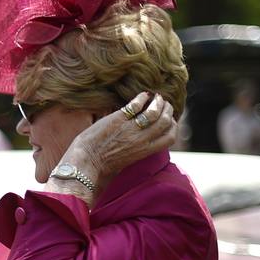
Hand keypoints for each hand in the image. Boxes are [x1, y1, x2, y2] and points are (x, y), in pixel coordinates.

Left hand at [60, 92, 175, 191]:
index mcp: (145, 151)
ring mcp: (130, 129)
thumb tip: (146, 138)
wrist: (86, 164)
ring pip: (154, 112)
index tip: (170, 119)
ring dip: (158, 102)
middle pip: (165, 121)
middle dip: (168, 110)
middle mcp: (141, 140)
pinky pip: (136, 105)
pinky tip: (143, 95)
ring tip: (156, 97)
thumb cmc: (103, 164)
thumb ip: (140, 148)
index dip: (173, 126)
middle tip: (164, 103)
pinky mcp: (118, 120)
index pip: (170, 137)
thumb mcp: (128, 159)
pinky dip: (142, 98)